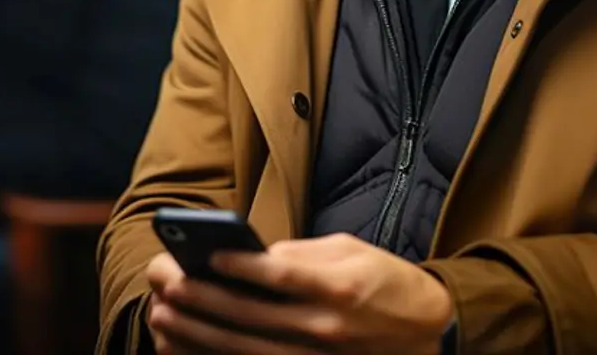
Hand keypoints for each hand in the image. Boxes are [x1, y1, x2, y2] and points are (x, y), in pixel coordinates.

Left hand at [146, 233, 453, 354]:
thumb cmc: (386, 282)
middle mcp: (327, 327)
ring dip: (201, 333)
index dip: (239, 266)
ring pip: (247, 349)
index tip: (205, 255)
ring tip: (166, 314)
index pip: (278, 275)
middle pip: (252, 316)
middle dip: (203, 300)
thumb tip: (253, 257)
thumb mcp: (351, 251)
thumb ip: (302, 255)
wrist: (430, 333)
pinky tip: (192, 346)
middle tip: (166, 283)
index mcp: (339, 288)